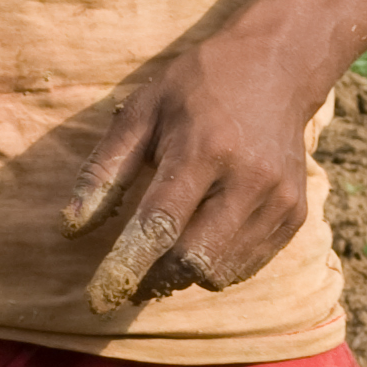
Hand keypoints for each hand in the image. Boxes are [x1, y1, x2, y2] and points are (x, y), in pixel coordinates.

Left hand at [63, 31, 316, 315]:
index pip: (160, 225)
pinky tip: (208, 230)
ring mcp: (278, 200)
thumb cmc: (197, 88)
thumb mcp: (141, 112)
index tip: (97, 300)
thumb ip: (104, 171)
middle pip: (193, 261)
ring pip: (220, 273)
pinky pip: (246, 267)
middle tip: (134, 268)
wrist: (278, 67)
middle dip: (155, 275)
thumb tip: (71, 230)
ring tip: (172, 241)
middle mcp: (248, 179)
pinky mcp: (294, 215)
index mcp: (204, 149)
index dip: (126, 266)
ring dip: (185, 271)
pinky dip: (217, 263)